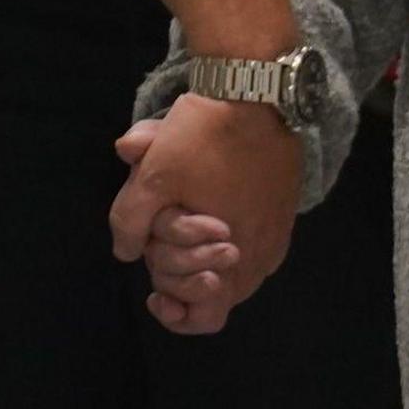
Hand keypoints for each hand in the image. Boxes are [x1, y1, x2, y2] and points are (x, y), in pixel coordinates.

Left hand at [109, 94, 298, 334]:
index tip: (153, 293)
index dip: (175, 311)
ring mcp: (278, 235)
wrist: (256, 91)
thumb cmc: (204, 137)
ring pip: (234, 267)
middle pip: (217, 293)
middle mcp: (263, 257)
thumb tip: (124, 252)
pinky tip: (201, 206)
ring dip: (200, 253)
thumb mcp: (152, 176)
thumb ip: (130, 221)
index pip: (206, 316)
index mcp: (235, 259)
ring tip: (175, 219)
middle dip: (181, 272)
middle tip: (157, 241)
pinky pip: (250, 242)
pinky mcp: (283, 211)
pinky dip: (222, 236)